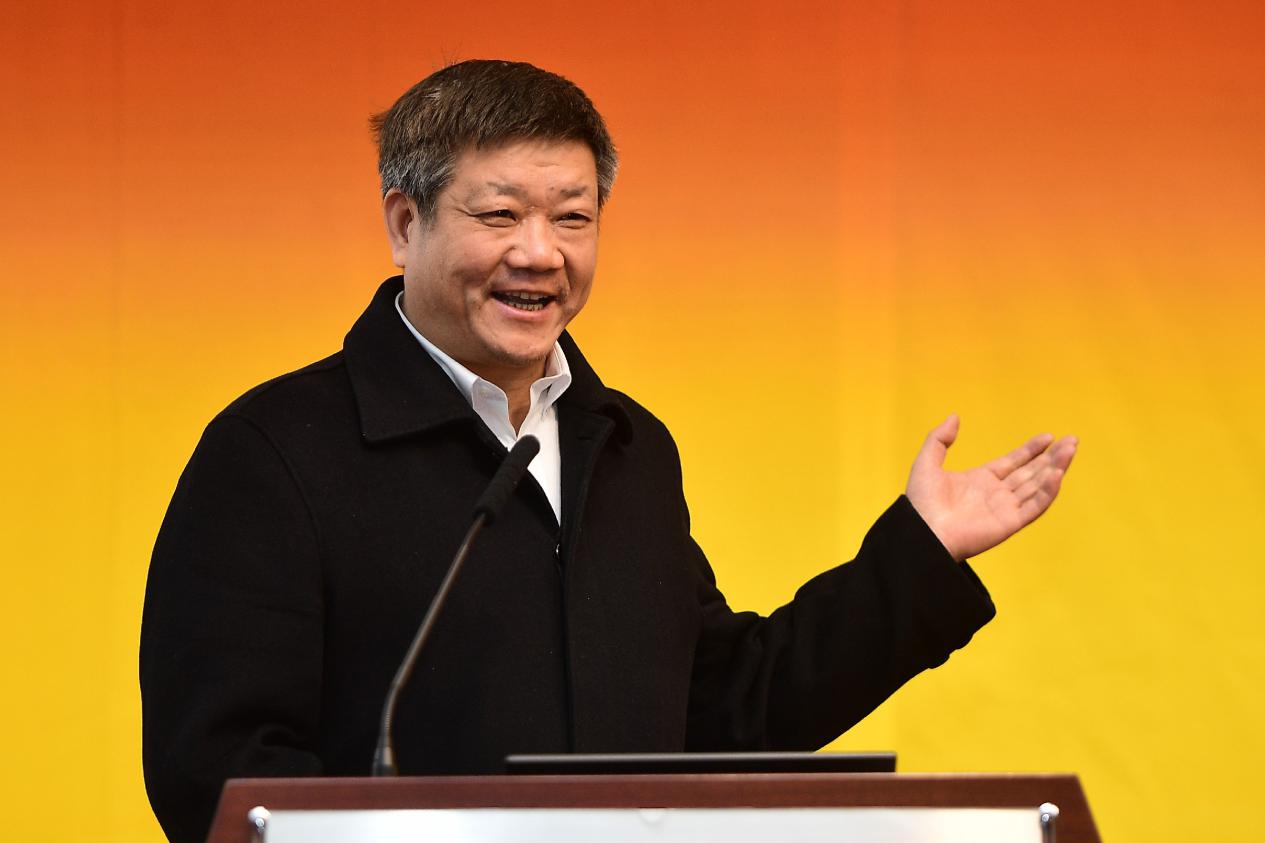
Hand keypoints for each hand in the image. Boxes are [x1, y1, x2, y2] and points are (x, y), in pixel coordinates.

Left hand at [905, 414, 1076, 560]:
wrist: (920, 531)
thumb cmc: (920, 502)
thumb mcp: (927, 462)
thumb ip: (939, 439)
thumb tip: (954, 416)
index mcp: (981, 481)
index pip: (1014, 462)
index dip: (1031, 450)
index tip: (1048, 436)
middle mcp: (996, 494)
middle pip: (1031, 472)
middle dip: (1052, 457)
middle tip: (1072, 440)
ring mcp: (1004, 509)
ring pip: (1037, 486)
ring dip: (1056, 468)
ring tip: (1070, 450)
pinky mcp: (1009, 523)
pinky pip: (1034, 506)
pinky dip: (1047, 491)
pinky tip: (1057, 474)